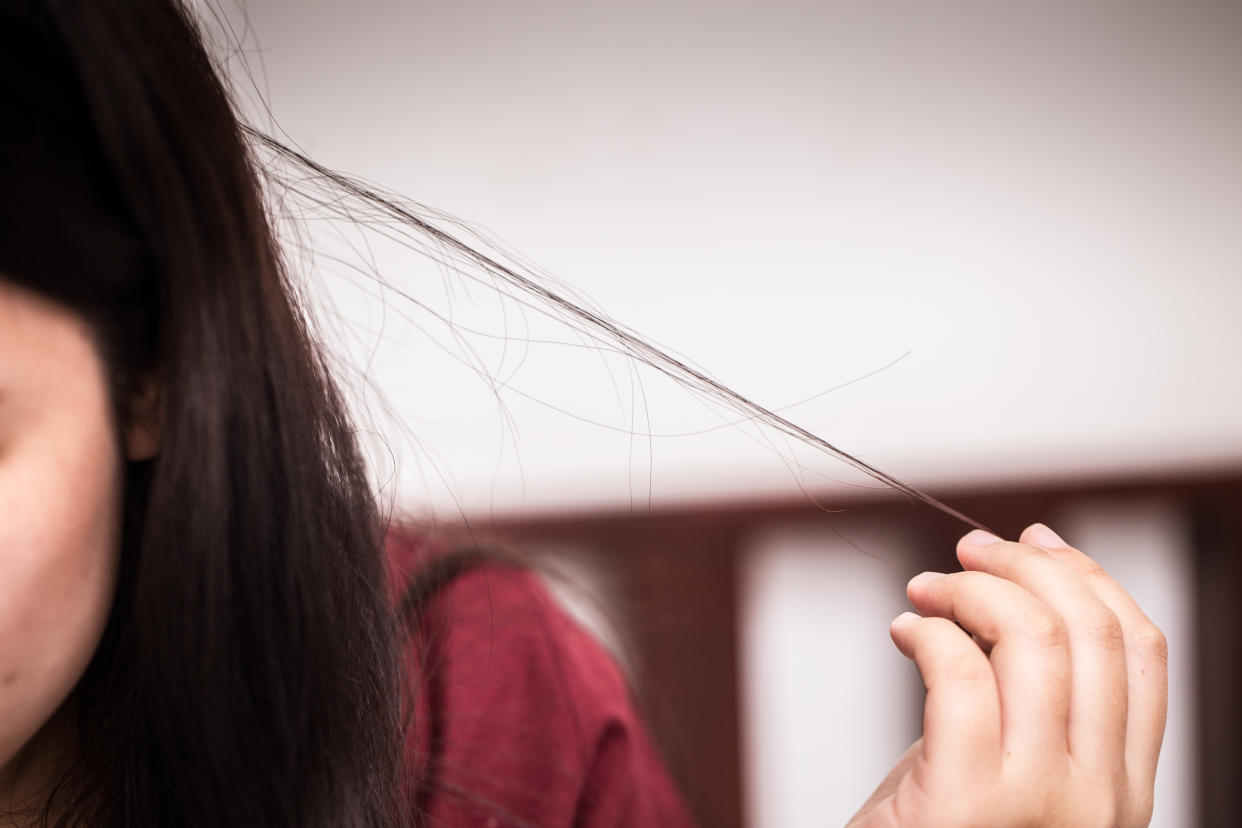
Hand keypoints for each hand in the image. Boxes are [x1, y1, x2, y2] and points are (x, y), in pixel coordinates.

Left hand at [846, 524, 1167, 827]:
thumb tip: (1018, 591)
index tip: (1035, 545)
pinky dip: (928, 632)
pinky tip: (904, 634)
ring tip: (925, 596)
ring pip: (1034, 639)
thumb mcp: (1008, 767)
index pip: (1140, 653)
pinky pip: (962, 674)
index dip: (1088, 579)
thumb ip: (1028, 698)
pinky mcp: (969, 800)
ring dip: (969, 591)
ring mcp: (1042, 802)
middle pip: (1091, 633)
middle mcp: (1099, 798)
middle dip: (1024, 569)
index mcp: (1120, 787)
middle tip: (966, 555)